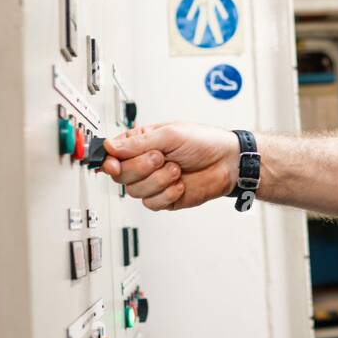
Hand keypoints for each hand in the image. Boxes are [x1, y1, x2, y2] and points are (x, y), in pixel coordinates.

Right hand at [100, 122, 237, 210]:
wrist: (227, 162)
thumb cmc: (204, 142)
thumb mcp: (170, 134)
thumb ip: (139, 143)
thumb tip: (110, 147)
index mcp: (141, 143)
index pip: (112, 154)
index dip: (109, 161)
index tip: (114, 164)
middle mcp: (143, 163)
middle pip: (121, 175)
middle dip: (141, 167)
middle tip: (161, 157)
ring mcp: (153, 182)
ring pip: (135, 191)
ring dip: (158, 180)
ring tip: (176, 169)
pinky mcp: (164, 199)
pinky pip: (151, 203)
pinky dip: (167, 194)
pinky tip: (180, 183)